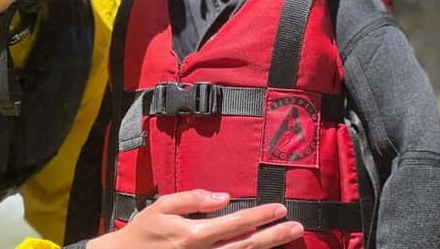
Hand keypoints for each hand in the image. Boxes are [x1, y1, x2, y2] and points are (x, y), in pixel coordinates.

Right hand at [88, 189, 303, 247]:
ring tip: (288, 236)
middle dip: (273, 235)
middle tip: (295, 226)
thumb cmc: (143, 230)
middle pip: (247, 245)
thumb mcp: (162, 206)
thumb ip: (193, 199)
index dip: (260, 216)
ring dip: (268, 247)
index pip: (235, 224)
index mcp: (193, 235)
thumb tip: (223, 196)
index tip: (279, 208)